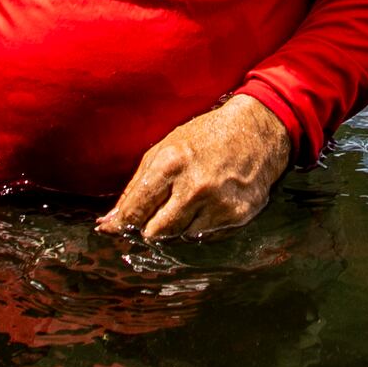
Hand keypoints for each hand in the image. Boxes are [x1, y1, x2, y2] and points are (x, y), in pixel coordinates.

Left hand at [97, 95, 291, 240]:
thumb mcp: (165, 148)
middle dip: (150, 226)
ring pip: (180, 236)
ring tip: (191, 198)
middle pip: (155, 232)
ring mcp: (218, 203)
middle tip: (158, 211)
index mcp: (171, 163)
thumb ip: (136, 186)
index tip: (114, 227)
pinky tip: (211, 200)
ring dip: (179, 224)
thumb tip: (109, 223)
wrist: (258, 131)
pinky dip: (202, 222)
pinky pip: (206, 234)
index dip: (122, 223)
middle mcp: (194, 186)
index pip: (135, 210)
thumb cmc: (205, 137)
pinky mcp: (237, 215)